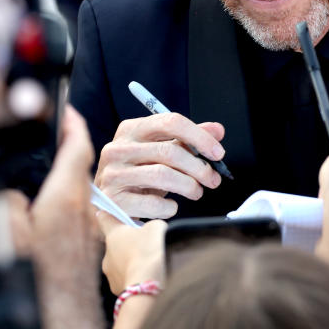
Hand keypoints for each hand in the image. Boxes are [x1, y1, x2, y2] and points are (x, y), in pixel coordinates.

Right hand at [27, 105, 105, 328]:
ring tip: (46, 168)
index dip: (72, 122)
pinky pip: (79, 209)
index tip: (65, 108)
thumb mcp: (7, 234)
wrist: (63, 314)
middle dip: (66, 145)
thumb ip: (6, 200)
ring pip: (80, 187)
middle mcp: (84, 206)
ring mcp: (89, 224)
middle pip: (80, 163)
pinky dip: (66, 199)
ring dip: (67, 173)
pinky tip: (48, 210)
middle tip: (51, 134)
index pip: (78, 144)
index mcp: (66, 195)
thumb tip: (6, 186)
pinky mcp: (90, 241)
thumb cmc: (38, 280)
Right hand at [95, 112, 225, 218]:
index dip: (200, 137)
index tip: (218, 153)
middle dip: (199, 167)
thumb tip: (217, 130)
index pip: (171, 122)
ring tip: (196, 192)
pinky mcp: (113, 200)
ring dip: (188, 186)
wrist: (111, 203)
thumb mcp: (162, 150)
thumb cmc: (140, 173)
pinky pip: (152, 203)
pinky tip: (171, 206)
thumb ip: (188, 139)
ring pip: (162, 176)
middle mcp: (118, 148)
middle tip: (212, 179)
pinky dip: (169, 207)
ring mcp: (112, 174)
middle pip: (169, 151)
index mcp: (131, 129)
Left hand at [98, 213, 166, 295]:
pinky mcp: (115, 288)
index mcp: (114, 233)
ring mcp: (110, 272)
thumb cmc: (149, 252)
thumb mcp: (157, 228)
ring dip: (130, 261)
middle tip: (144, 244)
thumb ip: (152, 225)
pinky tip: (145, 278)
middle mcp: (107, 253)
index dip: (108, 215)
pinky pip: (124, 278)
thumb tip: (152, 230)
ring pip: (119, 262)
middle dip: (127, 243)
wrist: (146, 286)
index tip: (106, 213)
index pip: (104, 218)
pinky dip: (133, 277)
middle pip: (115, 243)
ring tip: (147, 264)